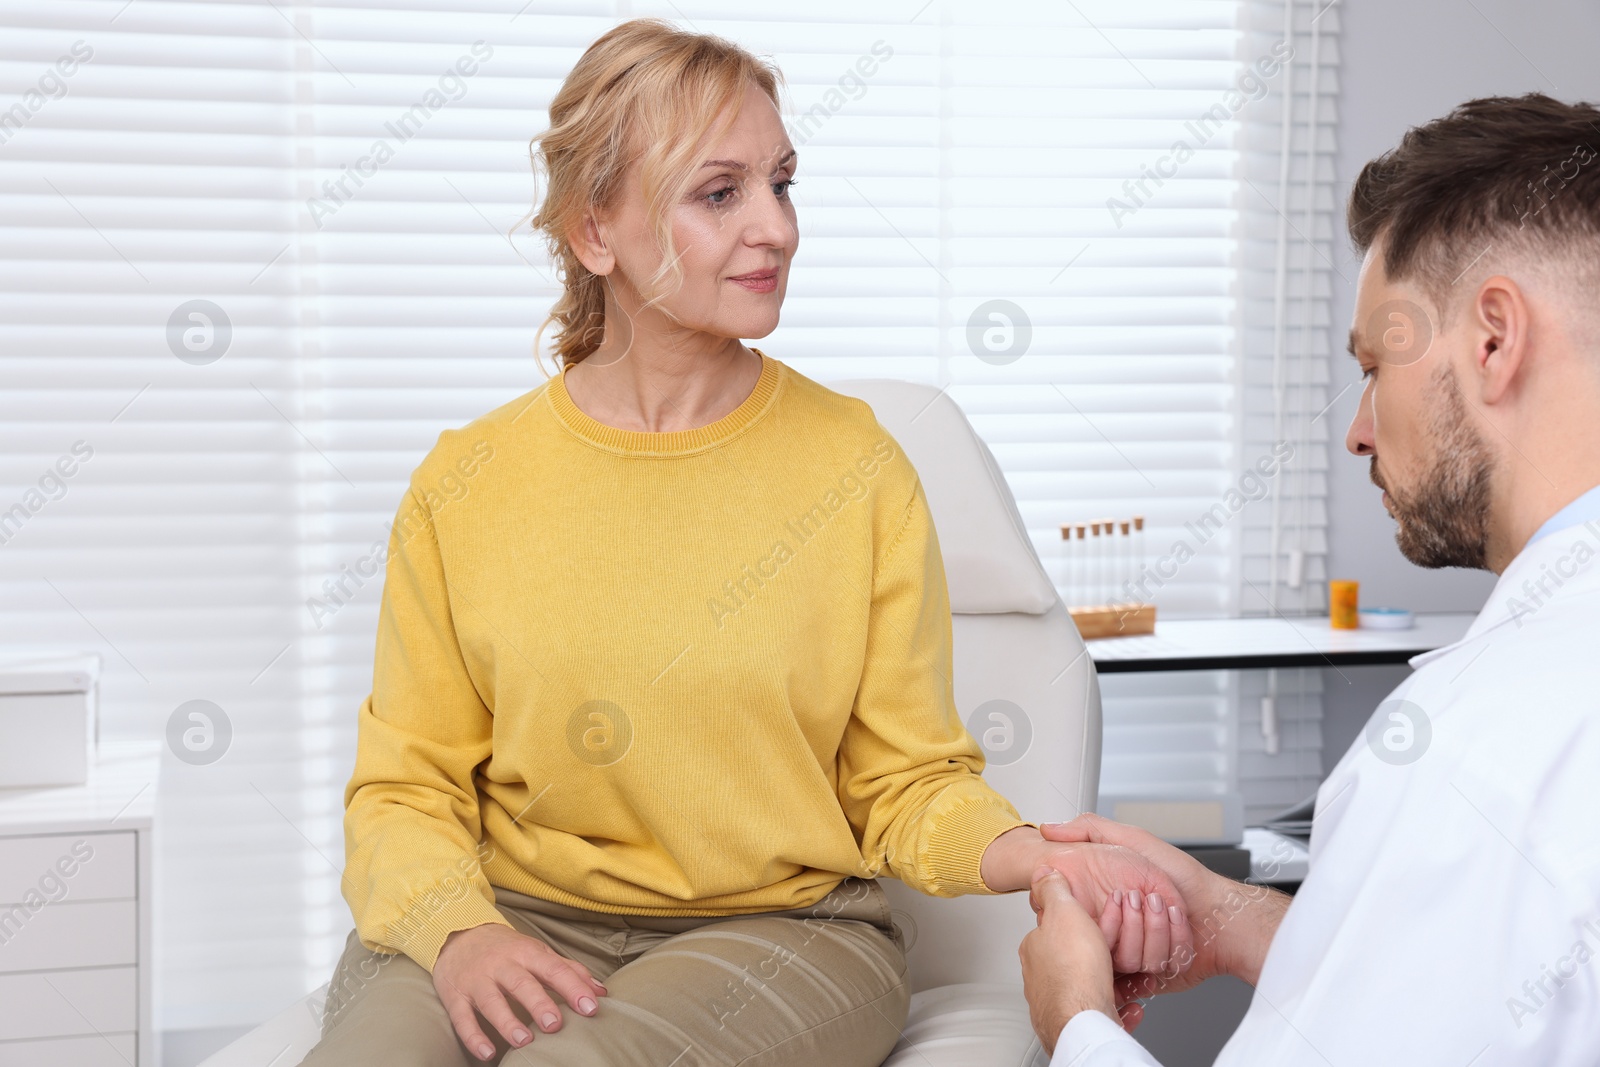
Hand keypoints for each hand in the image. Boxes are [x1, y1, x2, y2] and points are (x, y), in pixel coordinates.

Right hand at [431, 922, 607, 1060]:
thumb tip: (601, 992)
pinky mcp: (456, 997)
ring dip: (507, 1022)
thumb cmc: (507, 949)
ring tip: (524, 1041)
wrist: (458, 935)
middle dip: (539, 1004)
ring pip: (491, 1002)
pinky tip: (487, 1053)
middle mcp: (502, 965)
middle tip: (555, 1025)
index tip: (591, 1007)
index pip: (553, 969)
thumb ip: (568, 971)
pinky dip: (473, 1037)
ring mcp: (477, 981)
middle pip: (521, 984)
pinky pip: (462, 1018)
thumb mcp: (537, 953)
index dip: (573, 987)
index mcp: (526, 953)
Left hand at [1019, 865, 1118, 1054]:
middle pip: (1077, 958)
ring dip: (1114, 981)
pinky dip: (1119, 1007)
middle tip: (1122, 954)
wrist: (1083, 1017)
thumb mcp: (1064, 912)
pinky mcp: (1077, 1023)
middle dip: (1101, 956)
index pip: (1059, 929)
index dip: (1085, 924)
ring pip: (1091, 985)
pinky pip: (1102, 1011)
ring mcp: (1057, 1001)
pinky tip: (1129, 1004)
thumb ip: (1053, 890)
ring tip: (1131, 978)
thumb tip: (1043, 872)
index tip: (1105, 924)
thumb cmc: (1074, 969)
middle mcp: (1041, 976)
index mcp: (1036, 948)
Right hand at [1040, 814, 1290, 992]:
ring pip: (1127, 957)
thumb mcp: (1134, 840)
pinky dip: (1167, 944)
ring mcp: (1138, 954)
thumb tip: (1049, 828)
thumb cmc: (1184, 876)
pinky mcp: (1157, 973)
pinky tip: (1177, 925)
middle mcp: (1121, 932)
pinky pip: (1149, 970)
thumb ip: (1088, 829)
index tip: (1113, 896)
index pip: (1078, 919)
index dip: (1089, 912)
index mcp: (1110, 905)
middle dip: (1125, 919)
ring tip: (1161, 907)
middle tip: (1138, 899)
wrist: (1223, 912)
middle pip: (1100, 944)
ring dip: (1150, 929)